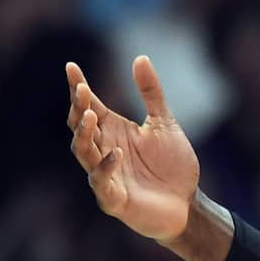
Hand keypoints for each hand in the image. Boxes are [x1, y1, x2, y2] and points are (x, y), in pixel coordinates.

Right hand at [65, 55, 199, 240]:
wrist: (188, 203)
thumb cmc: (172, 166)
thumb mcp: (165, 124)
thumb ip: (151, 94)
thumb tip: (140, 57)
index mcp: (112, 130)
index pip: (89, 106)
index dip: (78, 88)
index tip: (71, 67)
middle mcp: (103, 150)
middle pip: (81, 126)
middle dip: (79, 109)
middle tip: (82, 91)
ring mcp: (105, 174)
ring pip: (83, 152)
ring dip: (85, 135)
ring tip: (91, 116)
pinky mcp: (114, 198)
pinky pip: (102, 182)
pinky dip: (106, 168)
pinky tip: (116, 153)